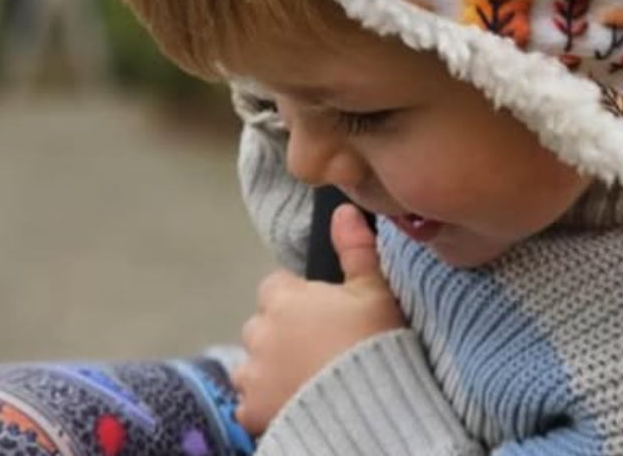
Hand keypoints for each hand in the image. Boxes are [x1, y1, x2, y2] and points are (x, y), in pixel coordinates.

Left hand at [232, 204, 405, 435]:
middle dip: (280, 333)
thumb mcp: (374, 290)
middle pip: (261, 325)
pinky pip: (248, 404)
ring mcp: (253, 375)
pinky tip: (293, 402)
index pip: (275, 287)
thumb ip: (355, 248)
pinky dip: (264, 404)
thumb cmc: (372, 343)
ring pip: (251, 365)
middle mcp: (261, 334)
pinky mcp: (252, 412)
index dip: (296, 297)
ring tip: (305, 377)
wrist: (370, 408)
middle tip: (316, 346)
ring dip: (268, 368)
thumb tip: (344, 210)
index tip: (320, 311)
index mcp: (285, 300)